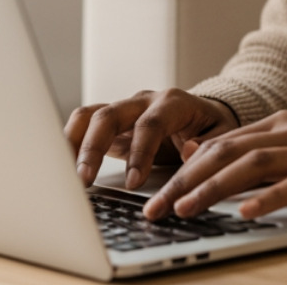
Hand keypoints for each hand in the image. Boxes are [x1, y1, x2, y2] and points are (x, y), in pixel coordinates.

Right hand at [64, 88, 239, 187]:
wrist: (205, 115)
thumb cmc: (213, 129)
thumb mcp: (222, 138)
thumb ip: (209, 147)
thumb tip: (189, 152)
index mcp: (173, 103)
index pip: (151, 123)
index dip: (140, 152)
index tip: (134, 183)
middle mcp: (143, 101)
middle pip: (110, 115)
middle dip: (94, 147)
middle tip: (85, 180)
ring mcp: (124, 109)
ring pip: (90, 116)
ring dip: (74, 144)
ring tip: (65, 176)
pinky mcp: (111, 123)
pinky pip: (83, 126)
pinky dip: (70, 144)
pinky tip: (63, 168)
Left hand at [142, 110, 286, 221]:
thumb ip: (263, 155)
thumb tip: (212, 165)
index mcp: (281, 125)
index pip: (220, 143)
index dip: (183, 167)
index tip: (154, 192)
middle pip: (226, 152)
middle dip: (185, 179)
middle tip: (156, 207)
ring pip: (251, 164)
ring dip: (213, 188)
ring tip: (185, 209)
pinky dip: (267, 197)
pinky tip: (245, 212)